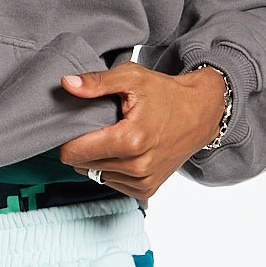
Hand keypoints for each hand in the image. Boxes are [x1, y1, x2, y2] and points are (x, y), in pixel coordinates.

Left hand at [57, 64, 227, 199]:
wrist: (199, 113)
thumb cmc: (164, 93)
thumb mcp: (131, 77)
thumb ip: (97, 82)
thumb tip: (66, 83)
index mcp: (131, 140)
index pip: (78, 152)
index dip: (67, 138)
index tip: (70, 125)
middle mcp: (139, 167)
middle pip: (84, 165)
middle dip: (81, 146)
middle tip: (92, 126)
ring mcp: (144, 181)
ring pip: (97, 175)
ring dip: (95, 159)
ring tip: (109, 136)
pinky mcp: (148, 190)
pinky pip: (113, 183)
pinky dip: (110, 168)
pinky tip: (118, 150)